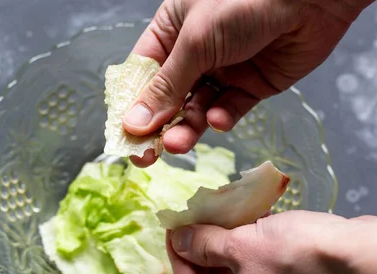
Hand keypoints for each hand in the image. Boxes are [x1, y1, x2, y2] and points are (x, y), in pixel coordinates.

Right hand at [124, 0, 372, 167]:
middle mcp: (195, 52)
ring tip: (178, 145)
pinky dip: (222, 118)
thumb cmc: (246, 0)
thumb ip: (167, 85)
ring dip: (186, 128)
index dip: (132, 105)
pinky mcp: (252, 85)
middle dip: (157, 126)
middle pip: (167, 97)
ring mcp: (224, 69)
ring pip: (196, 108)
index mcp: (172, 30)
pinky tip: (218, 119)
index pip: (143, 73)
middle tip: (147, 156)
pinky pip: (230, 109)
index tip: (124, 135)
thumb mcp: (197, 42)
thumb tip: (134, 123)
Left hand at [165, 210, 376, 273]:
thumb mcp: (240, 245)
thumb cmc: (298, 257)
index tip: (174, 231)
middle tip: (198, 224)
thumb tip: (180, 241)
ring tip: (225, 220)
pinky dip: (257, 256)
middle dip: (206, 253)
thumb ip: (204, 244)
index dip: (178, 258)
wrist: (366, 262)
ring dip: (232, 251)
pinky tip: (255, 227)